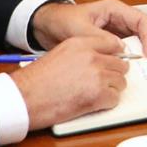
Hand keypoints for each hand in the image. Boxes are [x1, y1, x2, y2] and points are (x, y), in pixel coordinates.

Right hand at [10, 33, 132, 129]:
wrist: (26, 98)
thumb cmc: (37, 81)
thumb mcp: (60, 54)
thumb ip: (82, 53)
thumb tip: (101, 58)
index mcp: (81, 44)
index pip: (113, 43)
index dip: (115, 55)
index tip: (113, 62)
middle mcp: (92, 57)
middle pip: (120, 64)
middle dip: (113, 75)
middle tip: (102, 82)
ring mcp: (97, 76)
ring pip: (120, 82)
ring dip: (111, 89)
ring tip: (93, 94)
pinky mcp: (99, 95)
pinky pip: (115, 98)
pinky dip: (106, 103)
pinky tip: (92, 103)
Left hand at [28, 0, 146, 57]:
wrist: (48, 26)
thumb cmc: (62, 20)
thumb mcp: (79, 28)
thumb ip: (99, 37)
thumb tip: (120, 48)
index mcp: (115, 10)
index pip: (142, 20)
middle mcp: (120, 19)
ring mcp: (119, 31)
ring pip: (142, 40)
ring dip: (145, 53)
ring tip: (141, 67)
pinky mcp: (113, 43)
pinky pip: (131, 50)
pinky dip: (134, 59)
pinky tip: (129, 69)